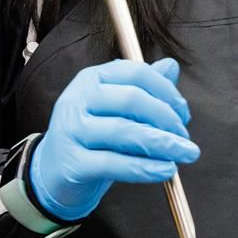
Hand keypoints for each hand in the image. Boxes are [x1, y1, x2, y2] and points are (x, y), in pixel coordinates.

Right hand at [29, 58, 198, 221]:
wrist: (51, 171)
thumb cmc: (90, 137)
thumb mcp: (114, 108)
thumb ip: (143, 87)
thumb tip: (171, 66)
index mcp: (92, 79)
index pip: (136, 74)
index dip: (167, 92)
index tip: (183, 114)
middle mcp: (79, 99)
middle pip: (131, 100)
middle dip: (167, 119)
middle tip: (185, 138)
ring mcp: (73, 130)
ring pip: (124, 131)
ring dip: (162, 144)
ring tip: (184, 154)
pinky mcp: (74, 162)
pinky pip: (114, 163)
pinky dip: (144, 168)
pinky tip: (165, 171)